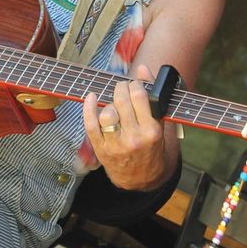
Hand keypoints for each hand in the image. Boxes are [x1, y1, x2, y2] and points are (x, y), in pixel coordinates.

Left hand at [83, 65, 172, 190]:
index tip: (133, 84)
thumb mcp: (159, 123)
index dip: (134, 84)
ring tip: (114, 103)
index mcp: (152, 130)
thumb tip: (143, 69)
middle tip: (121, 88)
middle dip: (120, 88)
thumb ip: (152, 95)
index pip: (139, 96)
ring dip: (109, 102)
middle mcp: (134, 138)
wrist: (142, 178)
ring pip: (107, 113)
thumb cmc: (151, 147)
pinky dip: (88, 108)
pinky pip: (90, 125)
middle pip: (121, 101)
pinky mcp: (102, 149)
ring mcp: (117, 145)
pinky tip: (91, 98)